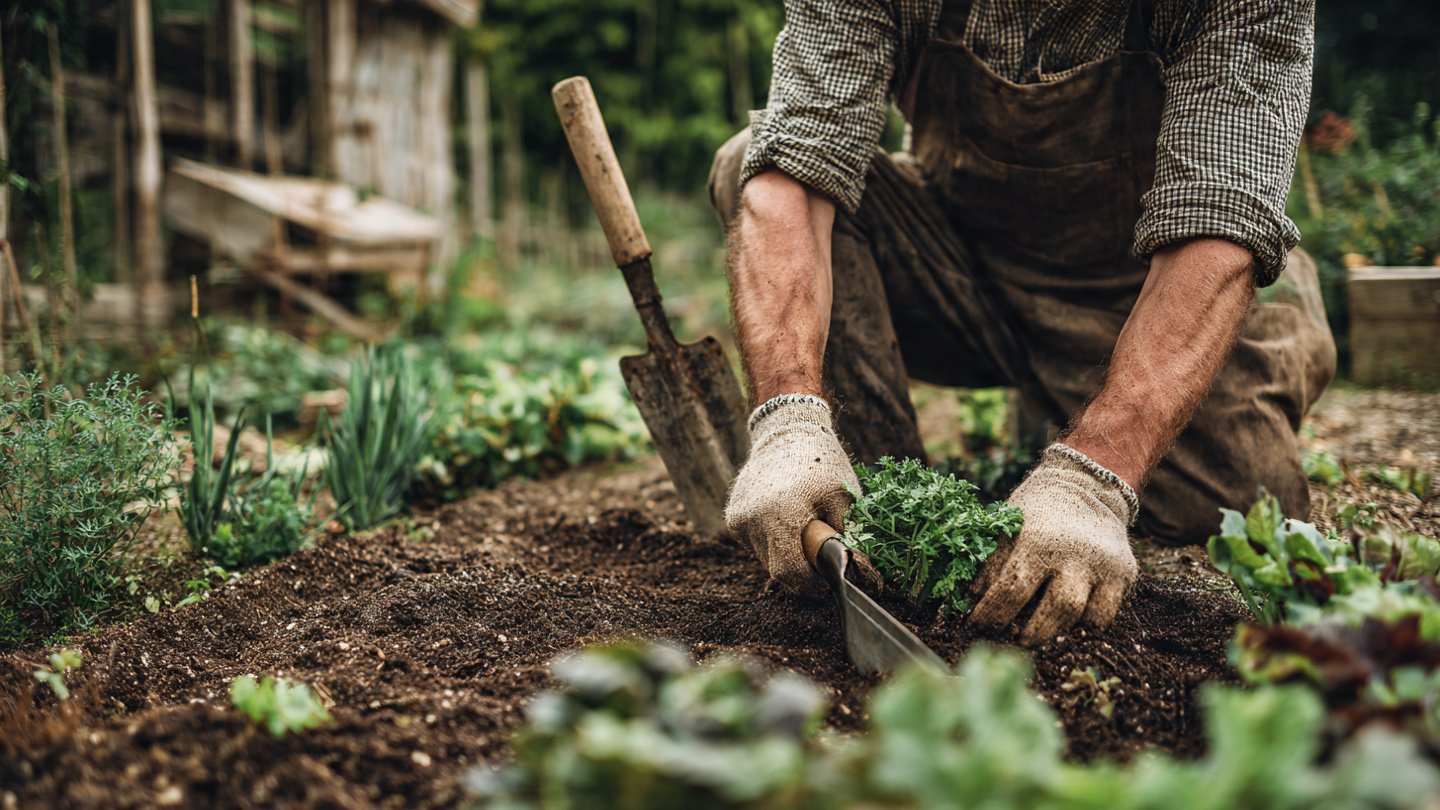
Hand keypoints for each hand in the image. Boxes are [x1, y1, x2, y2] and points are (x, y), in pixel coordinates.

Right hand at [725, 395, 860, 594]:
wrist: (787, 430)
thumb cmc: (822, 463)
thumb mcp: (844, 498)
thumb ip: (850, 537)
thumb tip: (858, 573)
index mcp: (780, 514)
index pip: (790, 572)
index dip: (810, 584)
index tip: (826, 581)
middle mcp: (752, 519)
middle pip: (777, 569)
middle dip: (801, 571)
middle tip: (819, 557)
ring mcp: (738, 519)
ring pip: (766, 559)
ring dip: (786, 555)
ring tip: (802, 529)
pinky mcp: (732, 518)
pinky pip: (756, 544)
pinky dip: (773, 542)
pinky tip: (785, 520)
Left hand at [970, 444, 1138, 643]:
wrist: (1087, 485)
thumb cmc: (1036, 512)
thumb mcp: (1008, 528)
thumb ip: (990, 564)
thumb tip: (969, 600)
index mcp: (1037, 540)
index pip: (1010, 590)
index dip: (991, 616)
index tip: (976, 627)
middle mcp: (1073, 554)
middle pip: (1055, 610)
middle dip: (1030, 634)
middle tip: (1012, 640)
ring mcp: (1102, 565)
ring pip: (1083, 616)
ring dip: (1056, 632)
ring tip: (1035, 634)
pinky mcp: (1123, 573)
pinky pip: (1105, 614)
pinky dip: (1086, 624)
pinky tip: (1067, 619)